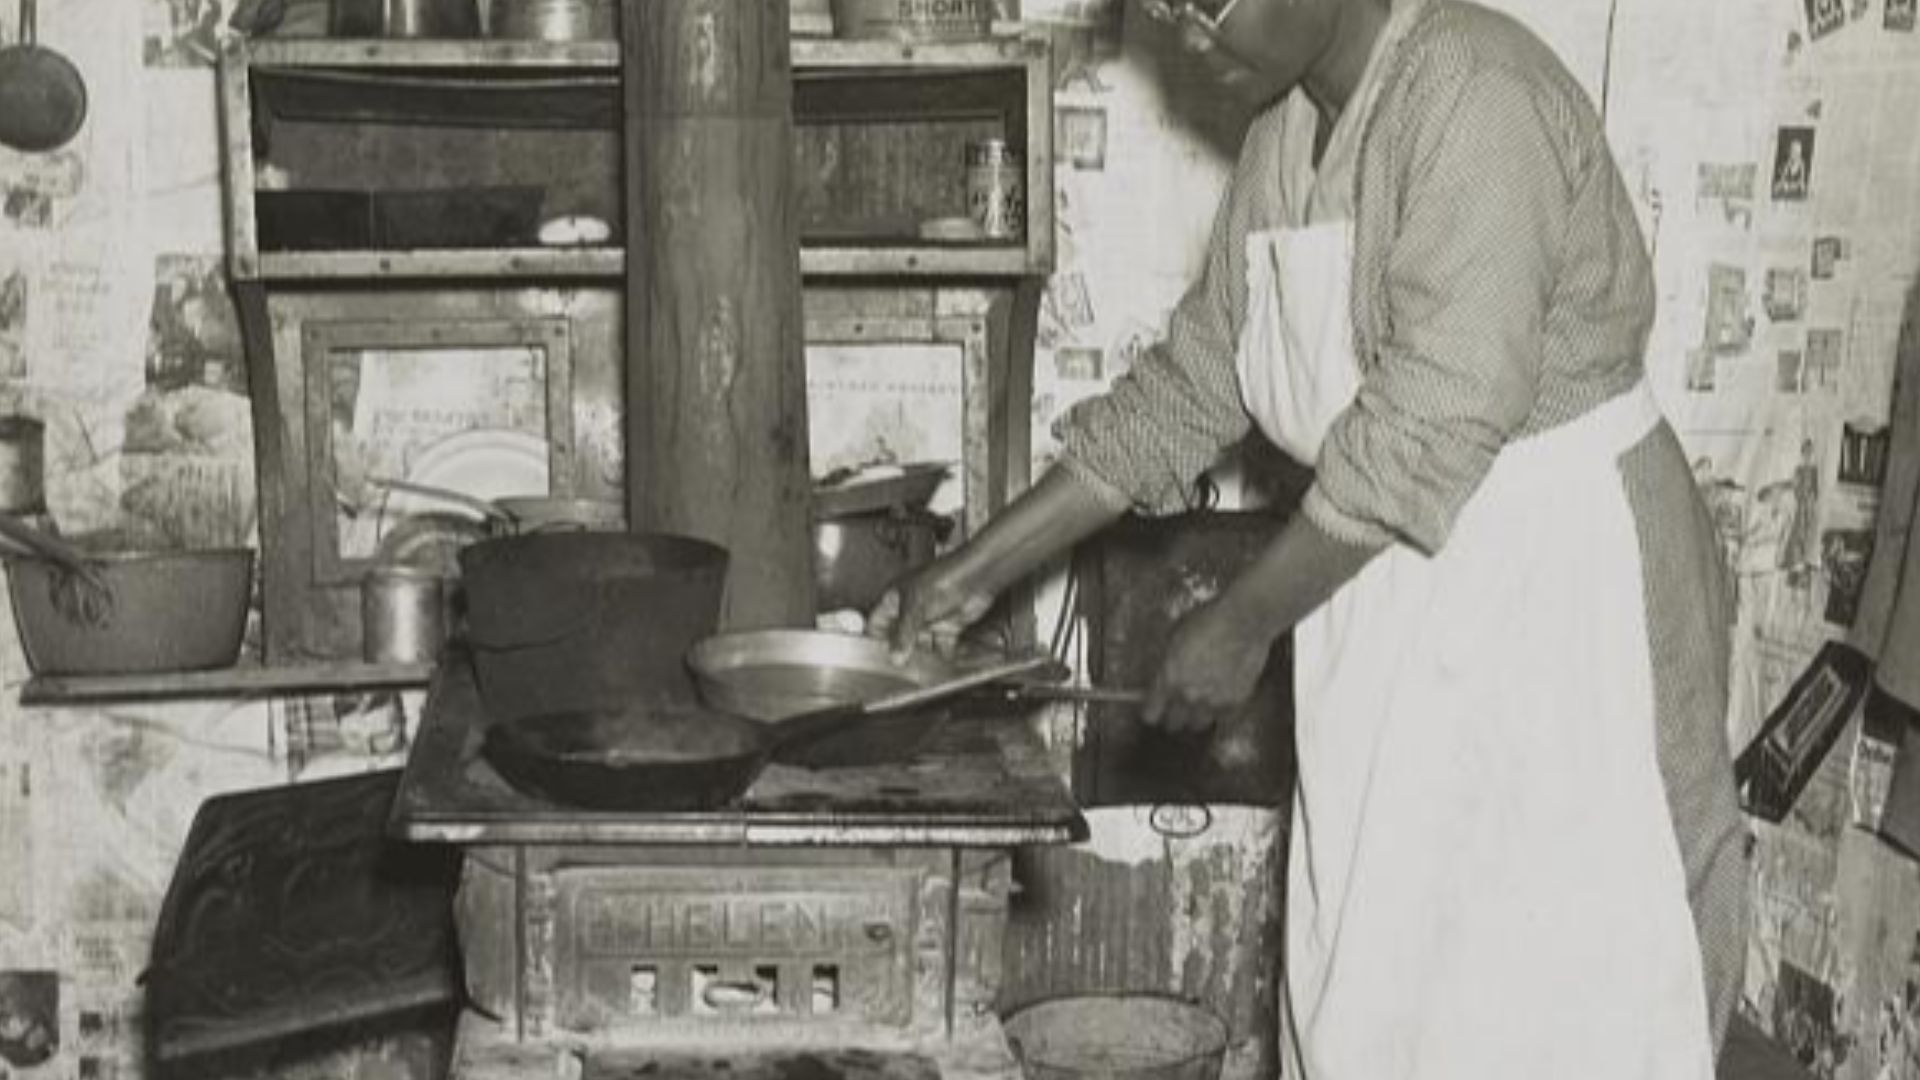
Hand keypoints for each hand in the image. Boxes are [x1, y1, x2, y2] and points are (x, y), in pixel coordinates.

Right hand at [865, 556, 996, 661]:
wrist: (975, 577)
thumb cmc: (943, 579)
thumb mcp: (915, 610)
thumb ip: (903, 635)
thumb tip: (894, 657)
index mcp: (895, 598)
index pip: (877, 622)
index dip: (875, 638)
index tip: (874, 655)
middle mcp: (911, 608)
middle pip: (900, 635)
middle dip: (900, 649)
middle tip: (898, 666)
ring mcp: (930, 617)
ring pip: (920, 641)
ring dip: (921, 653)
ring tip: (918, 667)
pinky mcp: (949, 624)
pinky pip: (941, 644)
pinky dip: (941, 653)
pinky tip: (939, 661)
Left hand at [1141, 595, 1274, 732]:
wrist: (1242, 619)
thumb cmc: (1207, 621)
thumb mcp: (1173, 640)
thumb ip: (1164, 666)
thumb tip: (1158, 681)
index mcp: (1169, 680)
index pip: (1151, 715)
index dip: (1151, 711)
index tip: (1154, 708)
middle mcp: (1189, 696)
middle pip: (1174, 725)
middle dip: (1173, 715)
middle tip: (1176, 707)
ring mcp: (1214, 702)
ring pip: (1199, 725)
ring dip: (1196, 717)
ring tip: (1198, 705)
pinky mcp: (1236, 702)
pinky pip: (1222, 718)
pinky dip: (1219, 712)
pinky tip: (1218, 698)